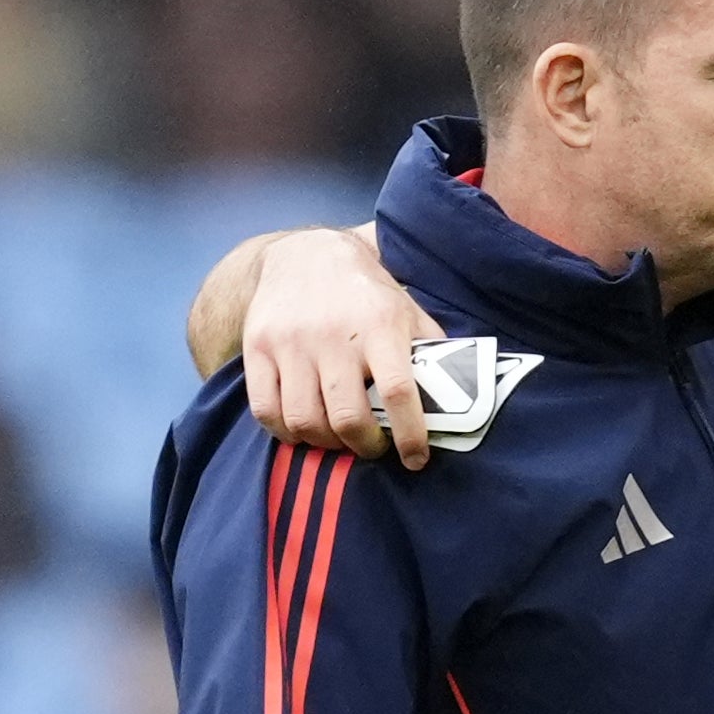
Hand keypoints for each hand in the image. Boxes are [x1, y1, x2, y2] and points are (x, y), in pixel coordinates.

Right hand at [203, 226, 449, 463]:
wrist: (305, 255)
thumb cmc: (366, 294)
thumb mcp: (406, 311)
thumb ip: (428, 352)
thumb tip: (456, 398)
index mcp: (378, 326)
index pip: (398, 391)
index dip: (410, 434)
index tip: (415, 459)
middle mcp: (333, 336)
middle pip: (347, 417)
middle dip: (365, 446)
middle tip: (373, 447)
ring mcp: (290, 343)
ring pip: (304, 420)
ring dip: (325, 443)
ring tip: (338, 439)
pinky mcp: (257, 348)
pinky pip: (266, 411)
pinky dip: (285, 432)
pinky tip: (301, 429)